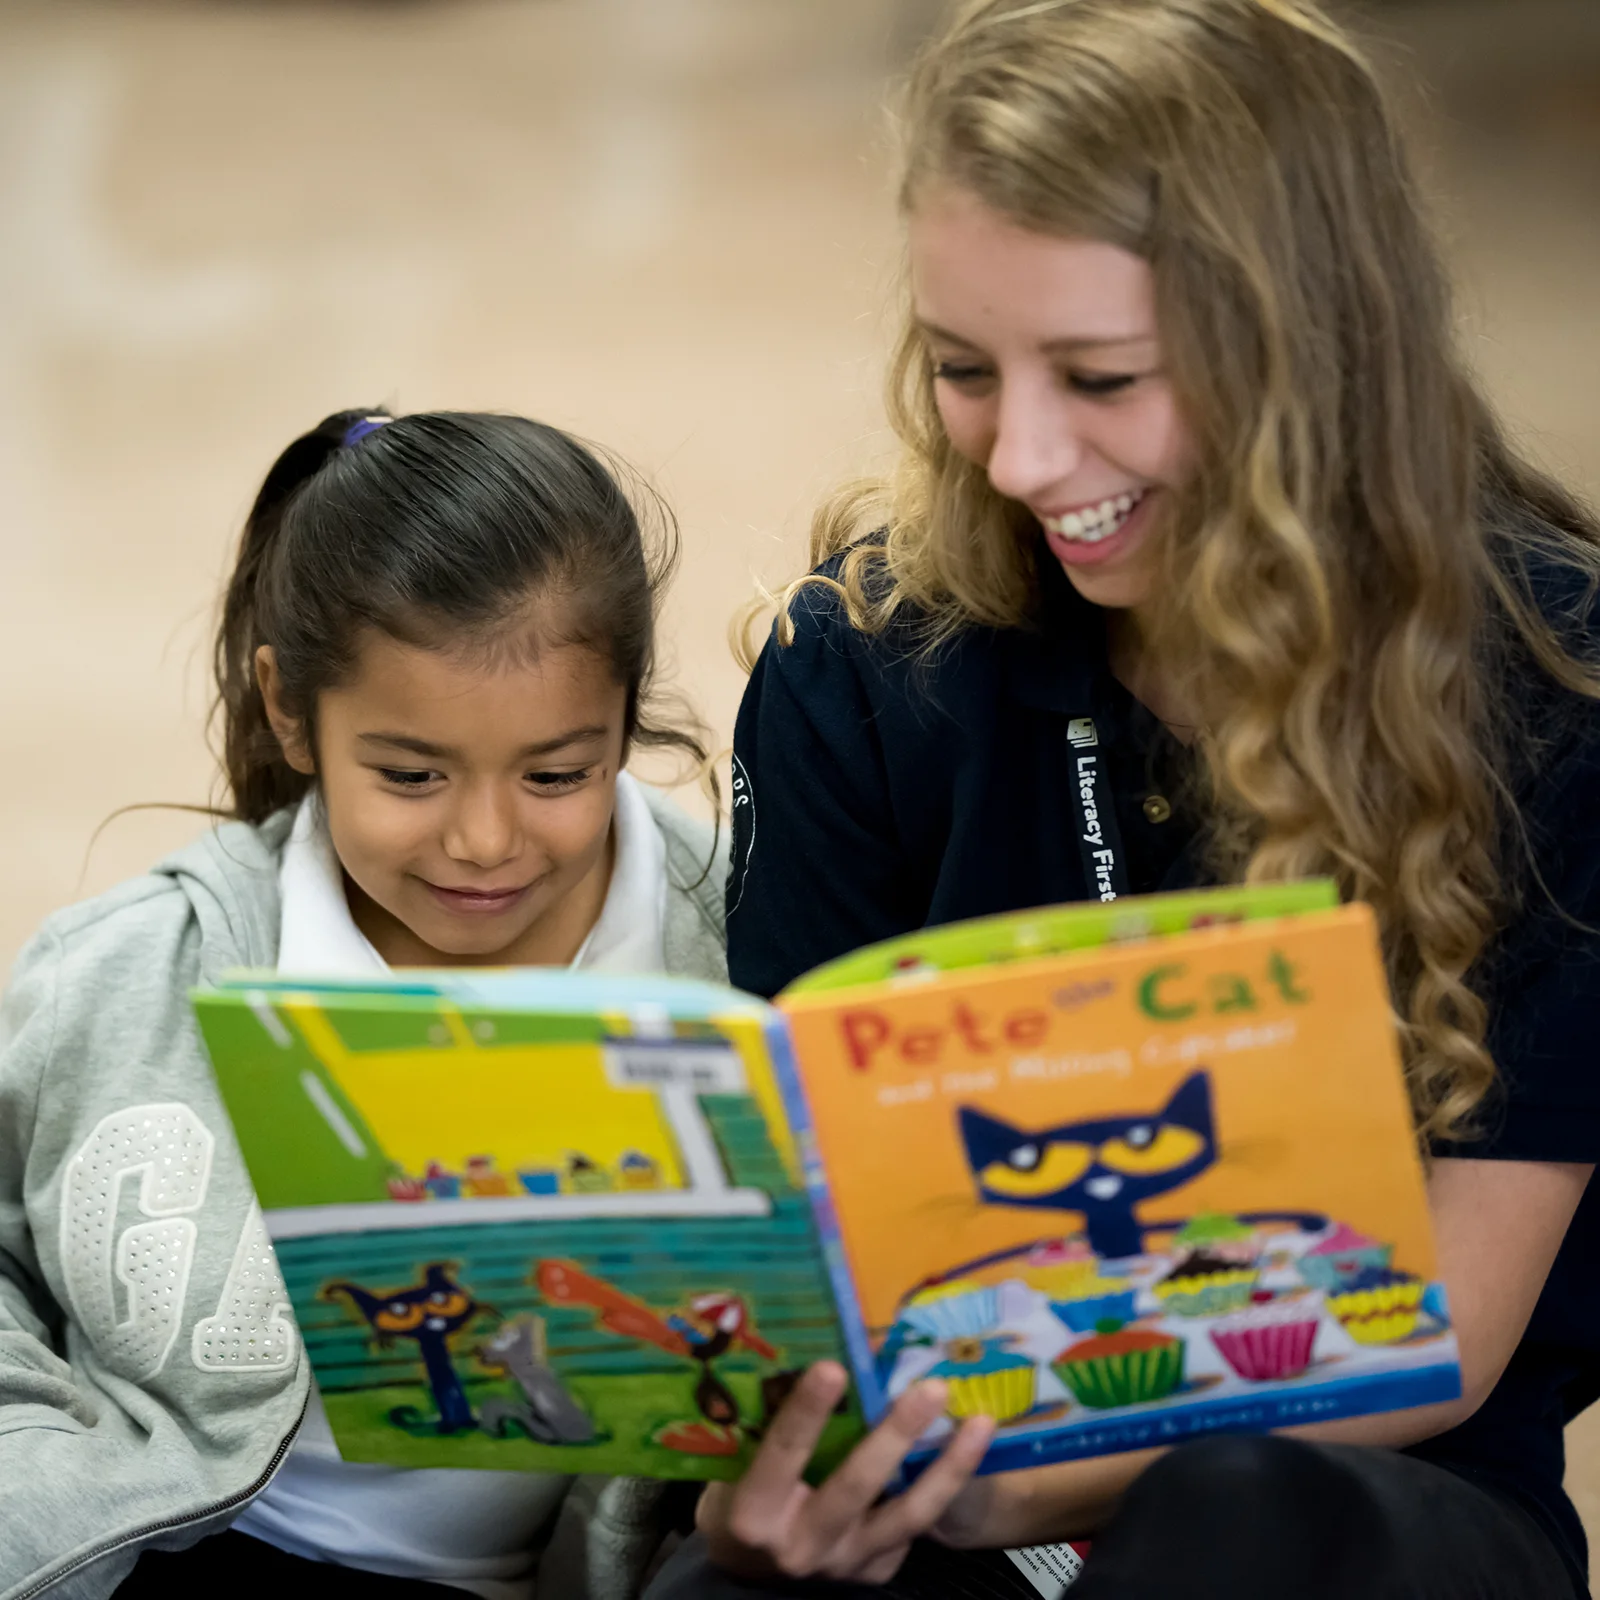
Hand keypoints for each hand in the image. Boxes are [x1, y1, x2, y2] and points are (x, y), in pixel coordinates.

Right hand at [696, 1360, 995, 1584]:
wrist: (753, 1573)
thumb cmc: (741, 1500)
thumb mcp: (733, 1467)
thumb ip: (762, 1426)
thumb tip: (800, 1350)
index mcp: (755, 1514)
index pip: (782, 1456)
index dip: (807, 1412)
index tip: (832, 1367)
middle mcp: (801, 1545)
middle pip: (855, 1486)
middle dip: (897, 1435)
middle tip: (930, 1389)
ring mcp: (844, 1564)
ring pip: (906, 1515)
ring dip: (947, 1466)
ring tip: (978, 1423)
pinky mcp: (875, 1572)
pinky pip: (914, 1527)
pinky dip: (942, 1486)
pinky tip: (967, 1450)